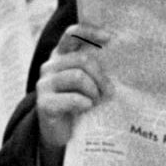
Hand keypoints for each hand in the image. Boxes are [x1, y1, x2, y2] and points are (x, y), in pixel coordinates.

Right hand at [35, 23, 112, 151]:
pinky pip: (72, 98)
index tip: (109, 37)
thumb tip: (122, 55)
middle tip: (109, 91)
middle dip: (100, 76)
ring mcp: (44, 84)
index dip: (90, 32)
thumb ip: (95, 67)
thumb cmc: (79, 103)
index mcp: (60, 56)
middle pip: (82, 59)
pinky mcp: (44, 103)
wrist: (61, 134)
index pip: (72, 34)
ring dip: (94, 91)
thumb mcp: (88, 82)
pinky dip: (84, 103)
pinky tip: (87, 107)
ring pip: (78, 77)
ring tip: (96, 101)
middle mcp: (50, 66)